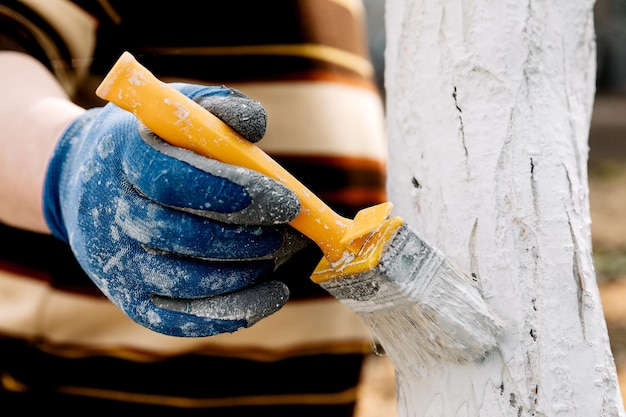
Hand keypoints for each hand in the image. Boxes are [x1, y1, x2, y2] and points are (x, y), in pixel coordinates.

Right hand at [43, 83, 308, 336]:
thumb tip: (255, 125)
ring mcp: (114, 261)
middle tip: (284, 231)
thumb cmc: (154, 142)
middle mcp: (109, 212)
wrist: (90, 178)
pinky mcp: (129, 298)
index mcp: (121, 156)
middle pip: (179, 236)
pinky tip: (273, 294)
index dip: (230, 192)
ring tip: (275, 253)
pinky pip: (180, 318)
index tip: (285, 199)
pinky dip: (233, 312)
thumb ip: (219, 108)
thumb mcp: (180, 110)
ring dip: (243, 273)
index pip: (170, 179)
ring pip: (184, 282)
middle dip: (244, 238)